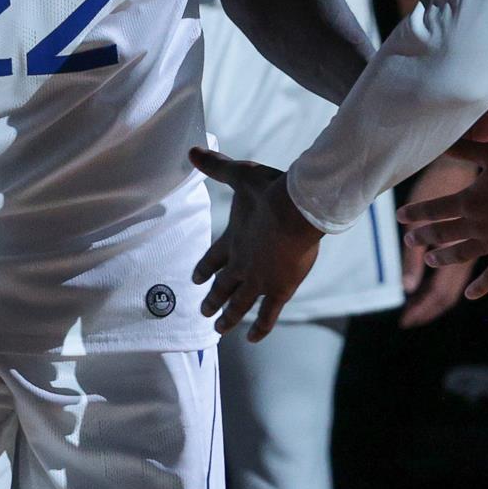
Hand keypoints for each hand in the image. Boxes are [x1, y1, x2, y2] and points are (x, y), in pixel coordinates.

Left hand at [189, 148, 322, 340]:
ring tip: (219, 329)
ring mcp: (259, 280)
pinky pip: (266, 315)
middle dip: (213, 299)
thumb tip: (191, 150)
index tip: (195, 278)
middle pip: (223, 287)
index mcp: (232, 239)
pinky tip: (252, 338)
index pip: (212, 258)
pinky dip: (259, 328)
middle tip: (204, 312)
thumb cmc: (270, 191)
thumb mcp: (239, 176)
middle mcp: (240, 264)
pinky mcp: (279, 289)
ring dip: (228, 318)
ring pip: (239, 305)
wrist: (296, 211)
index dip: (204, 269)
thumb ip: (215, 166)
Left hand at [398, 156, 477, 326]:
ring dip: (443, 258)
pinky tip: (470, 295)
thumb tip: (442, 140)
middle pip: (442, 232)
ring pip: (461, 254)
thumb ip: (466, 149)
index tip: (400, 216)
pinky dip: (481, 286)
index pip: (434, 208)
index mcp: (469, 201)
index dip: (415, 212)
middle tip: (408, 241)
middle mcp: (476, 224)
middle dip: (423, 236)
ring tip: (429, 260)